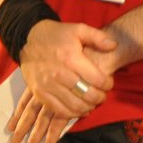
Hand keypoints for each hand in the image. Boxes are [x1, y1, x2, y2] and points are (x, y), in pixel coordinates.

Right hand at [8, 21, 116, 142]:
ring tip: (92, 103)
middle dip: (99, 98)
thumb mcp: (79, 29)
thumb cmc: (57, 34)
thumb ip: (98, 37)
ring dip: (87, 107)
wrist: (28, 39)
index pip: (97, 79)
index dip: (108, 84)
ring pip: (74, 106)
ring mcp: (48, 85)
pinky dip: (71, 113)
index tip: (109, 83)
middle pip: (87, 95)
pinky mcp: (39, 93)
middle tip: (102, 95)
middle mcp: (59, 74)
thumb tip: (114, 45)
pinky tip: (79, 109)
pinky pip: (58, 110)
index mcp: (71, 58)